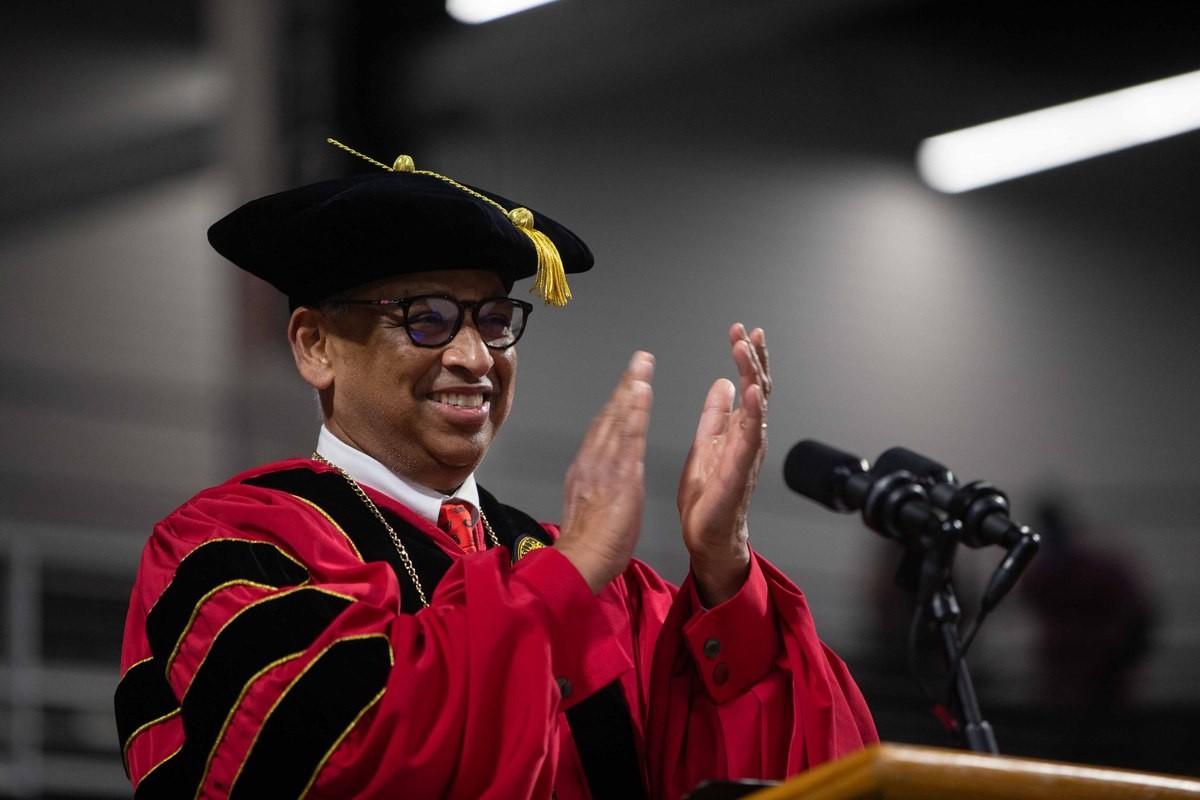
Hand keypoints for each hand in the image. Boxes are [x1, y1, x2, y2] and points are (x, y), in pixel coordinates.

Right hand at [556, 352, 654, 593]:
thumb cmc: (589, 545)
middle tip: (639, 360)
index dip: (616, 404)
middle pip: (610, 415)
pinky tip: (642, 391)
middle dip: (625, 385)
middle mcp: (592, 462)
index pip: (603, 429)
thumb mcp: (589, 507)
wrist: (581, 561)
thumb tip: (602, 477)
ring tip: (643, 365)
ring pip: (618, 419)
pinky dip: (635, 411)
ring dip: (631, 389)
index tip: (628, 384)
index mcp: (586, 470)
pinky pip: (629, 436)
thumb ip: (596, 485)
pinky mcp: (618, 475)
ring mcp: (604, 466)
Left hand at [677, 324, 770, 605]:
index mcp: (739, 430)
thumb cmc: (709, 497)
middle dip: (753, 358)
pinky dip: (751, 414)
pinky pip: (749, 439)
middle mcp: (749, 439)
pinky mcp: (738, 472)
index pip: (748, 385)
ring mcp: (746, 454)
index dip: (747, 357)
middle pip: (757, 389)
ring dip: (752, 376)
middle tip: (746, 332)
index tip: (741, 330)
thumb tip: (722, 383)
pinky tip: (750, 393)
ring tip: (746, 350)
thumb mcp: (706, 443)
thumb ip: (715, 414)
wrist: (708, 537)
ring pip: (755, 407)